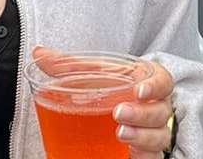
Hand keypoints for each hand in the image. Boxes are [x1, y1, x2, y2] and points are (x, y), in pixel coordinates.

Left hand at [30, 48, 174, 158]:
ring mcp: (152, 131)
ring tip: (120, 133)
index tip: (138, 90)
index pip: (163, 80)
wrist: (111, 112)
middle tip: (118, 113)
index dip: (155, 85)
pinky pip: (154, 156)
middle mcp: (154, 107)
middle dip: (142, 113)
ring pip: (159, 135)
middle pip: (160, 110)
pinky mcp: (147, 152)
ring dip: (142, 135)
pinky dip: (143, 154)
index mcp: (145, 82)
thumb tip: (39, 54)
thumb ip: (67, 65)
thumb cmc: (107, 88)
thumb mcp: (90, 74)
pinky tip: (129, 152)